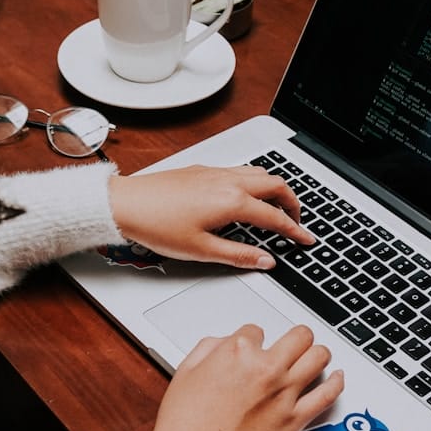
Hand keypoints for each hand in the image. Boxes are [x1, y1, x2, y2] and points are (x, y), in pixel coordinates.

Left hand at [107, 165, 314, 269]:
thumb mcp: (201, 250)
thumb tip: (265, 260)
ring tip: (276, 208)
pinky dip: (254, 182)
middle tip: (295, 222)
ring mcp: (214, 172)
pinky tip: (245, 196)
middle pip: (275, 185)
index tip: (306, 239)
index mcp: (232, 201)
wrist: (125, 204)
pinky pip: (239, 170)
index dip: (295, 230)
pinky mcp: (202, 170)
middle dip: (292, 203)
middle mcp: (227, 181)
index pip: (275, 217)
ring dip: (274, 189)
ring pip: (258, 173)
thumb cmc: (156, 225)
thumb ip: (238, 255)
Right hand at [145, 324, 343, 430]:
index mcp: (238, 352)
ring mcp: (284, 394)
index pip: (257, 330)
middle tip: (292, 343)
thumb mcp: (185, 371)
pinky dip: (337, 382)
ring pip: (319, 356)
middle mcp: (266, 369)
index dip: (252, 340)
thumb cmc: (184, 425)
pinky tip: (337, 376)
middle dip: (294, 337)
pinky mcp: (294, 420)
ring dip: (317, 352)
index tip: (251, 349)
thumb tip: (225, 343)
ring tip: (313, 356)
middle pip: (299, 336)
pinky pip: (328, 395)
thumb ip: (209, 348)